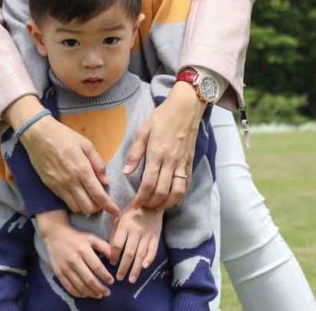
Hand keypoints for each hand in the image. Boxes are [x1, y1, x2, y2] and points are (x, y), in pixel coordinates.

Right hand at [19, 112, 120, 216]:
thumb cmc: (64, 136)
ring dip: (86, 207)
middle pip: (88, 207)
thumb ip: (98, 163)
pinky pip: (66, 202)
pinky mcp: (51, 187)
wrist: (38, 135)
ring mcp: (59, 186)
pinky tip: (78, 194)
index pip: (98, 195)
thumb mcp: (86, 144)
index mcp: (82, 169)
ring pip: (77, 208)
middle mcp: (71, 182)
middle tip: (102, 201)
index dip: (109, 206)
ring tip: (90, 198)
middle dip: (98, 208)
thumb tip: (106, 181)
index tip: (116, 212)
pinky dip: (75, 203)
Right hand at [36, 210, 112, 298]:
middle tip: (107, 292)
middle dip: (100, 288)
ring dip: (91, 293)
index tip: (111, 281)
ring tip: (99, 295)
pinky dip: (79, 294)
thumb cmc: (76, 237)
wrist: (55, 234)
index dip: (105, 276)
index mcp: (83, 249)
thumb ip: (104, 247)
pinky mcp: (59, 273)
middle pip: (89, 279)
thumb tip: (115, 259)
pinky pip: (69, 287)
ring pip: (80, 286)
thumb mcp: (91, 238)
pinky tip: (86, 294)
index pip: (97, 267)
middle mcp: (74, 259)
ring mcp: (65, 267)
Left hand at [109, 205, 162, 282]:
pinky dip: (149, 259)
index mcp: (124, 225)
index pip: (117, 244)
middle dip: (123, 267)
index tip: (112, 263)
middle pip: (128, 252)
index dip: (113, 255)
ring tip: (131, 280)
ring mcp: (147, 234)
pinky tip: (145, 267)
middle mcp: (135, 231)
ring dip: (135, 269)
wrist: (151, 202)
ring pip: (140, 254)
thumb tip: (109, 248)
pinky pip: (153, 249)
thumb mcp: (120, 217)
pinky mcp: (156, 236)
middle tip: (119, 278)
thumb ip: (115, 231)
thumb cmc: (132, 211)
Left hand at [123, 82, 202, 209]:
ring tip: (156, 207)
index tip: (135, 204)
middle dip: (152, 204)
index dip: (141, 198)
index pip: (149, 183)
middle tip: (143, 208)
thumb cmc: (162, 116)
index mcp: (157, 153)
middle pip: (162, 192)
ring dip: (166, 204)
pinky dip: (180, 196)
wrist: (186, 107)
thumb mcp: (143, 129)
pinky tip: (172, 200)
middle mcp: (171, 161)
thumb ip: (135, 152)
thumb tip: (126, 172)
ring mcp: (182, 163)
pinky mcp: (190, 163)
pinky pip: (186, 185)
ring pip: (177, 192)